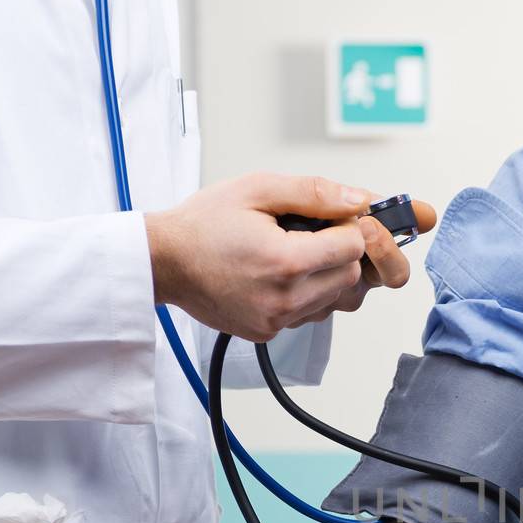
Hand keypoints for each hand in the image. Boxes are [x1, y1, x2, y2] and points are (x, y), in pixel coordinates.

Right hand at [144, 173, 437, 342]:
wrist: (164, 261)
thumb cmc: (204, 223)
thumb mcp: (257, 189)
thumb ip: (313, 193)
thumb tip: (358, 200)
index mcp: (284, 262)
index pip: (354, 248)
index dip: (347, 227)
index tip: (329, 219)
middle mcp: (284, 300)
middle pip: (350, 276)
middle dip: (340, 253)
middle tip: (310, 234)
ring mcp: (276, 321)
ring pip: (334, 299)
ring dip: (325, 275)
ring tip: (292, 254)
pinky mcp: (267, 333)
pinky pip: (309, 315)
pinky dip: (305, 295)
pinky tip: (279, 275)